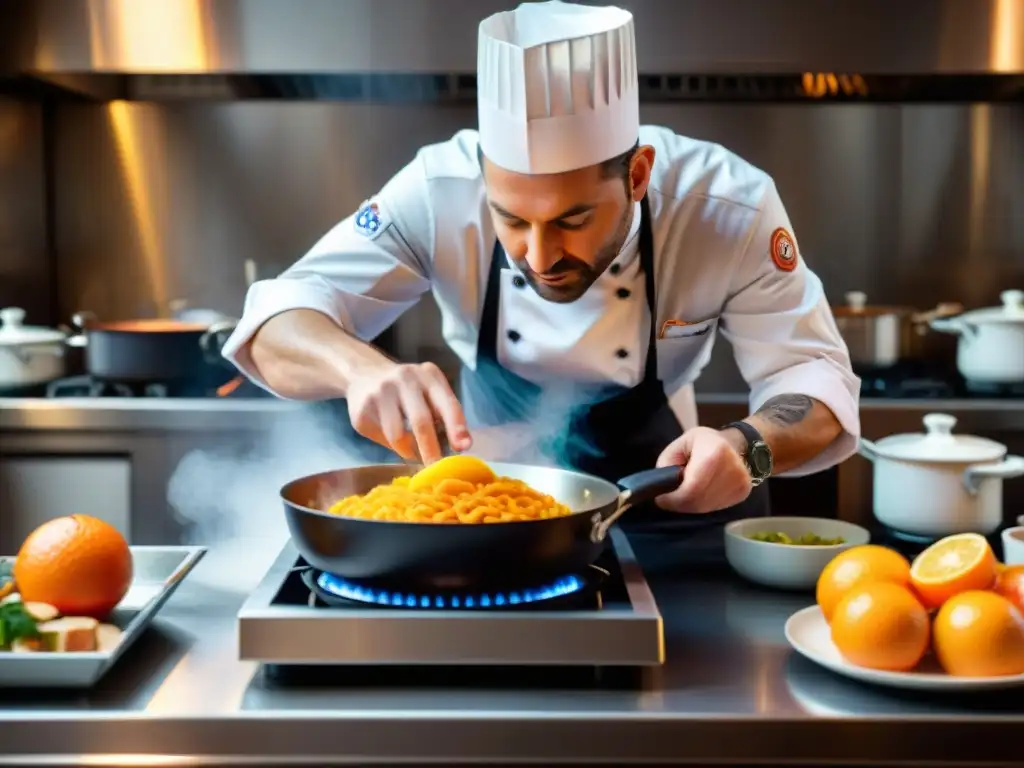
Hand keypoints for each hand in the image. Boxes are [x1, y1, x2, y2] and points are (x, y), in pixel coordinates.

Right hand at [346, 361, 471, 463]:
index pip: (446, 402)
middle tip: (436, 469)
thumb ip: (446, 414)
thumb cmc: (409, 389)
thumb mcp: (430, 391)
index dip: (456, 426)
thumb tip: (463, 445)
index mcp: (429, 375)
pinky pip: (382, 437)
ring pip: (397, 435)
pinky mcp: (362, 409)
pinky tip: (392, 437)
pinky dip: (392, 446)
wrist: (364, 372)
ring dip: (408, 450)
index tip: (462, 447)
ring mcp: (381, 392)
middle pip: (421, 421)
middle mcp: (405, 379)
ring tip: (412, 452)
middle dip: (431, 449)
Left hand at [653, 427, 751, 513]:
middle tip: (669, 500)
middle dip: (679, 504)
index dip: (674, 498)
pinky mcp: (743, 494)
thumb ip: (668, 462)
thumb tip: (664, 485)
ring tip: (683, 495)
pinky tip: (699, 494)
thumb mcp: (679, 443)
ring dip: (690, 505)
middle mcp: (732, 470)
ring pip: (706, 507)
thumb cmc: (704, 442)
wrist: (736, 444)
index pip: (692, 487)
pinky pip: (716, 507)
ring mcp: (740, 484)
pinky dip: (702, 505)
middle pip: (699, 501)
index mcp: (715, 453)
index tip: (660, 499)